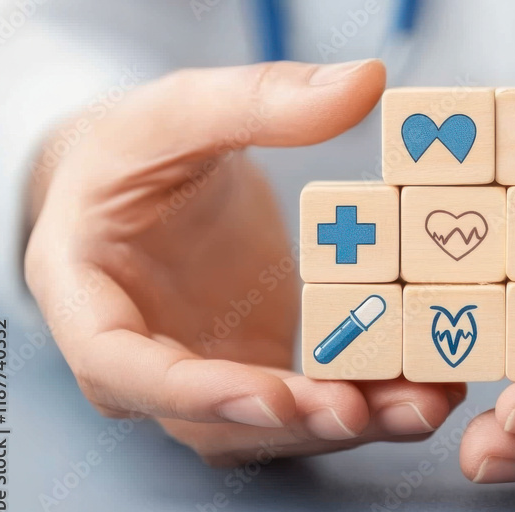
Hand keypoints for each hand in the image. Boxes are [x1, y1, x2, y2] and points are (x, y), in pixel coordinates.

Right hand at [25, 59, 464, 466]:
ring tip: (425, 401)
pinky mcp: (258, 368)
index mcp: (88, 305)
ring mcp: (207, 374)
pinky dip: (367, 398)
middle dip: (299, 420)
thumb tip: (365, 83)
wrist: (137, 181)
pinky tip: (427, 383)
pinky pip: (309, 400)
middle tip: (371, 407)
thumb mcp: (178, 112)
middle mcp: (145, 365)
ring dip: (350, 421)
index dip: (200, 394)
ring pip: (274, 425)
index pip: (128, 372)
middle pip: (217, 420)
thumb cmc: (131, 150)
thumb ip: (260, 100)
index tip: (277, 396)